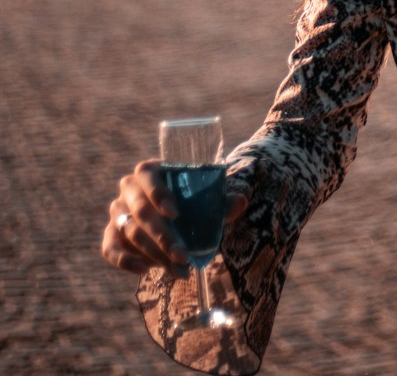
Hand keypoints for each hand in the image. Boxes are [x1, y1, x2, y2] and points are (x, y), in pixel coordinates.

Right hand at [101, 159, 248, 276]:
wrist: (177, 213)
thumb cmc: (193, 199)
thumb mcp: (209, 197)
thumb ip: (224, 200)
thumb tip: (240, 202)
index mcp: (150, 170)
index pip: (147, 176)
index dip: (158, 193)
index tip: (176, 213)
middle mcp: (128, 188)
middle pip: (140, 211)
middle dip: (162, 237)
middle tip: (183, 256)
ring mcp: (118, 212)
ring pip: (131, 233)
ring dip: (154, 254)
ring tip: (179, 270)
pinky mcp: (112, 235)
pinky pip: (110, 249)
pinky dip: (126, 261)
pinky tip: (147, 271)